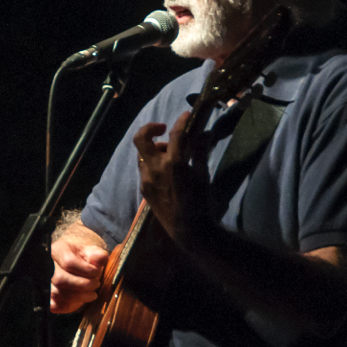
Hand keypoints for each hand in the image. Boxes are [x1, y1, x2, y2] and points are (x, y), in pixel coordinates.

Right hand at [50, 236, 109, 313]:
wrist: (74, 266)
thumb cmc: (82, 259)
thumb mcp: (91, 252)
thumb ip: (97, 254)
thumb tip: (101, 257)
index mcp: (58, 250)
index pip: (69, 262)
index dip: (87, 270)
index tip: (97, 273)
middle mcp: (47, 266)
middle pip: (61, 280)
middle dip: (84, 285)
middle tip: (96, 284)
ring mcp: (45, 282)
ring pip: (58, 294)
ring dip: (80, 297)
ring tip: (92, 293)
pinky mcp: (47, 297)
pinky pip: (56, 306)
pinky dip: (71, 306)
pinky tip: (81, 300)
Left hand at [134, 112, 213, 247]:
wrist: (188, 230)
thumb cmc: (201, 202)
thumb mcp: (204, 175)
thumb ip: (201, 152)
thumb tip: (205, 133)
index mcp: (174, 164)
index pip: (175, 134)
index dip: (181, 121)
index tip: (187, 116)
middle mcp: (155, 169)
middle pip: (141, 138)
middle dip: (151, 128)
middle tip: (164, 130)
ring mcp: (146, 180)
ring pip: (142, 155)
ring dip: (154, 149)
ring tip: (171, 154)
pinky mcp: (144, 190)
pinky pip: (144, 169)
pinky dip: (153, 163)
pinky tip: (166, 171)